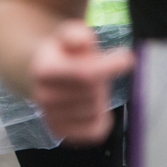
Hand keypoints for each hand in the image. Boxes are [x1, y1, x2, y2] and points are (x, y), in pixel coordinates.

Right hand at [28, 20, 133, 144]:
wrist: (39, 75)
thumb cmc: (62, 54)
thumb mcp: (67, 36)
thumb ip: (75, 34)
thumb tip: (82, 41)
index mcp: (44, 70)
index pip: (86, 74)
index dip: (111, 65)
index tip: (127, 58)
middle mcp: (43, 96)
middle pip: (93, 91)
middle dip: (101, 80)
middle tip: (94, 72)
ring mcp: (50, 116)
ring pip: (95, 111)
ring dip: (99, 99)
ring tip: (87, 89)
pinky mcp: (60, 132)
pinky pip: (95, 131)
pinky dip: (101, 120)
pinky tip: (92, 108)